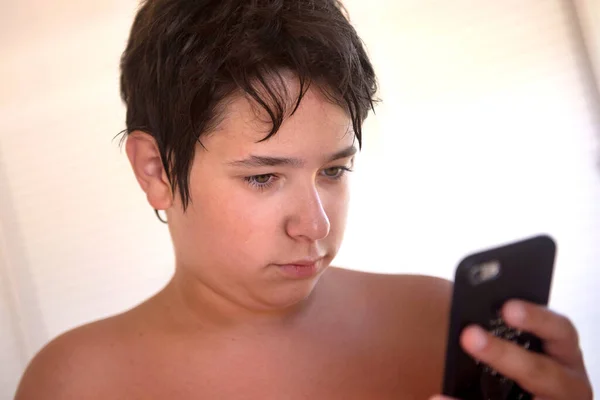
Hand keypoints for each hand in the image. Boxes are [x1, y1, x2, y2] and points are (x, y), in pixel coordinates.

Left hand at [430, 300, 592, 399]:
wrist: (528, 396)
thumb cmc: (523, 368)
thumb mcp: (525, 349)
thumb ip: (505, 336)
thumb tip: (466, 324)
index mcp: (563, 353)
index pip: (559, 330)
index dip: (536, 317)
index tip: (507, 307)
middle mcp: (567, 383)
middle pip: (539, 370)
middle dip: (503, 355)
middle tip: (469, 336)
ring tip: (440, 393)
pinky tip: (439, 398)